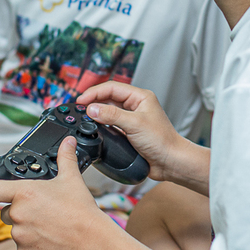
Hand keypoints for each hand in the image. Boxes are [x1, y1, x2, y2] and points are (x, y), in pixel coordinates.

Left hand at [0, 137, 106, 249]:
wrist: (90, 239)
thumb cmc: (80, 210)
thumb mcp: (72, 178)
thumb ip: (65, 157)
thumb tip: (68, 142)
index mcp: (23, 193)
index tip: (1, 193)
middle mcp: (17, 214)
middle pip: (6, 211)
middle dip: (19, 211)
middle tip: (40, 210)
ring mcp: (20, 235)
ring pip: (16, 230)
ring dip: (27, 228)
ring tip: (48, 225)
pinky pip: (23, 247)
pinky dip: (33, 244)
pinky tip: (49, 238)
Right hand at [77, 82, 196, 183]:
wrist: (170, 162)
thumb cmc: (162, 141)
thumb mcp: (134, 124)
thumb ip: (112, 115)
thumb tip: (92, 108)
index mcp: (140, 97)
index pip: (112, 87)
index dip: (95, 92)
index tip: (81, 100)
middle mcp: (136, 106)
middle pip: (109, 97)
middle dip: (94, 101)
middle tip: (79, 108)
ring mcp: (132, 119)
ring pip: (109, 110)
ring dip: (97, 112)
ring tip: (84, 116)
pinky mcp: (129, 131)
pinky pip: (111, 123)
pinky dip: (101, 124)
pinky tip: (94, 127)